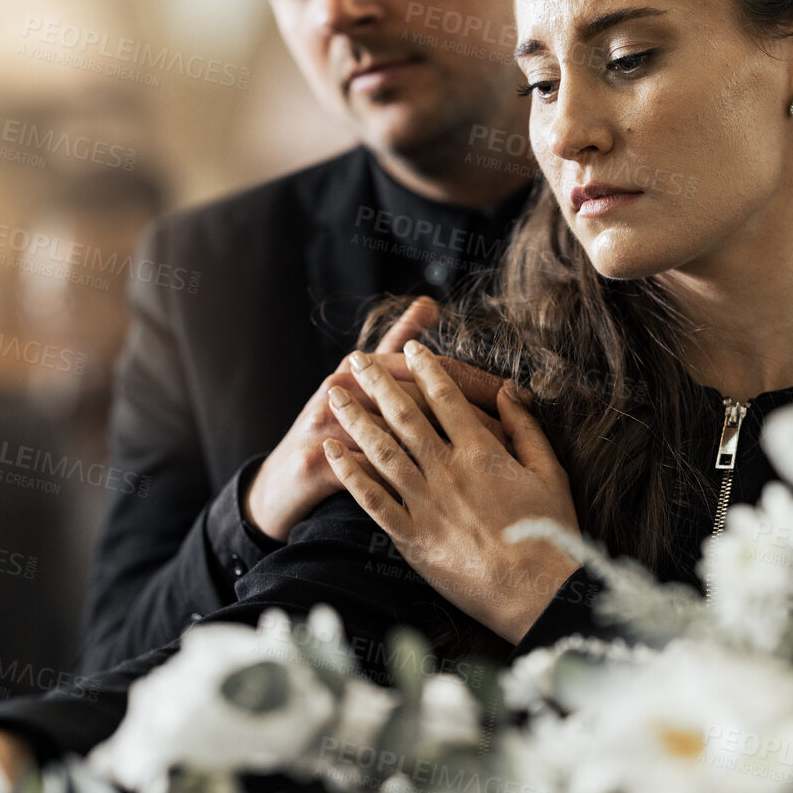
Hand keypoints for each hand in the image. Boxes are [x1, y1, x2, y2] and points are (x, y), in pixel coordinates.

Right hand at [244, 298, 507, 541]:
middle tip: (508, 433)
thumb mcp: (358, 376)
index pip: (423, 367)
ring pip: (392, 432)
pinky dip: (403, 481)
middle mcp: (340, 389)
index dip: (470, 382)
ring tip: (483, 461)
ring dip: (441, 449)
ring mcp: (325, 426)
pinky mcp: (316, 465)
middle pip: (413, 396)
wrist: (280, 484)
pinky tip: (437, 490)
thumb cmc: (329, 424)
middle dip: (464, 415)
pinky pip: (365, 473)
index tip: (511, 393)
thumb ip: (395, 340)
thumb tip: (429, 302)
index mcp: (359, 368)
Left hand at [323, 340, 580, 643]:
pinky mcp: (412, 537)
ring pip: (381, 450)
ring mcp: (426, 503)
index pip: (446, 397)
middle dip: (377, 383)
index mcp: (482, 452)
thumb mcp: (551, 471)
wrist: (536, 592)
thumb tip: (510, 390)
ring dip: (354, 418)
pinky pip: (372, 500)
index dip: (425, 369)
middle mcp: (448, 470)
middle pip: (404, 416)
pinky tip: (332, 452)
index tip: (410, 348)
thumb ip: (526, 427)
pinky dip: (349, 473)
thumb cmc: (550, 532)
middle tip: (355, 359)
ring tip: (334, 394)